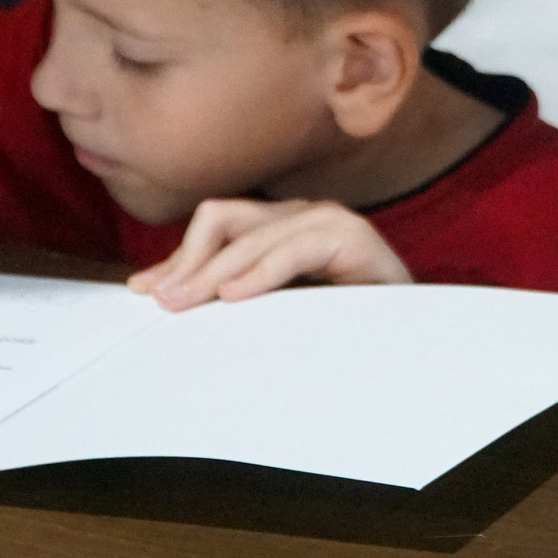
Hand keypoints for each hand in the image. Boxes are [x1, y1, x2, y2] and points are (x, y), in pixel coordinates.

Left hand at [129, 199, 411, 309]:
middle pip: (224, 219)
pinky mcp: (352, 238)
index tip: (142, 291)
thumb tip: (167, 298)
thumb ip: (235, 299)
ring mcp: (328, 221)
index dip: (178, 256)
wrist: (415, 342)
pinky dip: (261, 271)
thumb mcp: (277, 315)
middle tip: (160, 303)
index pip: (216, 226)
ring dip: (213, 270)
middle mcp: (302, 216)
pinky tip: (236, 296)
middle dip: (187, 262)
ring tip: (185, 303)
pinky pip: (294, 248)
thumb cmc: (346, 332)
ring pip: (252, 232)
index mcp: (282, 229)